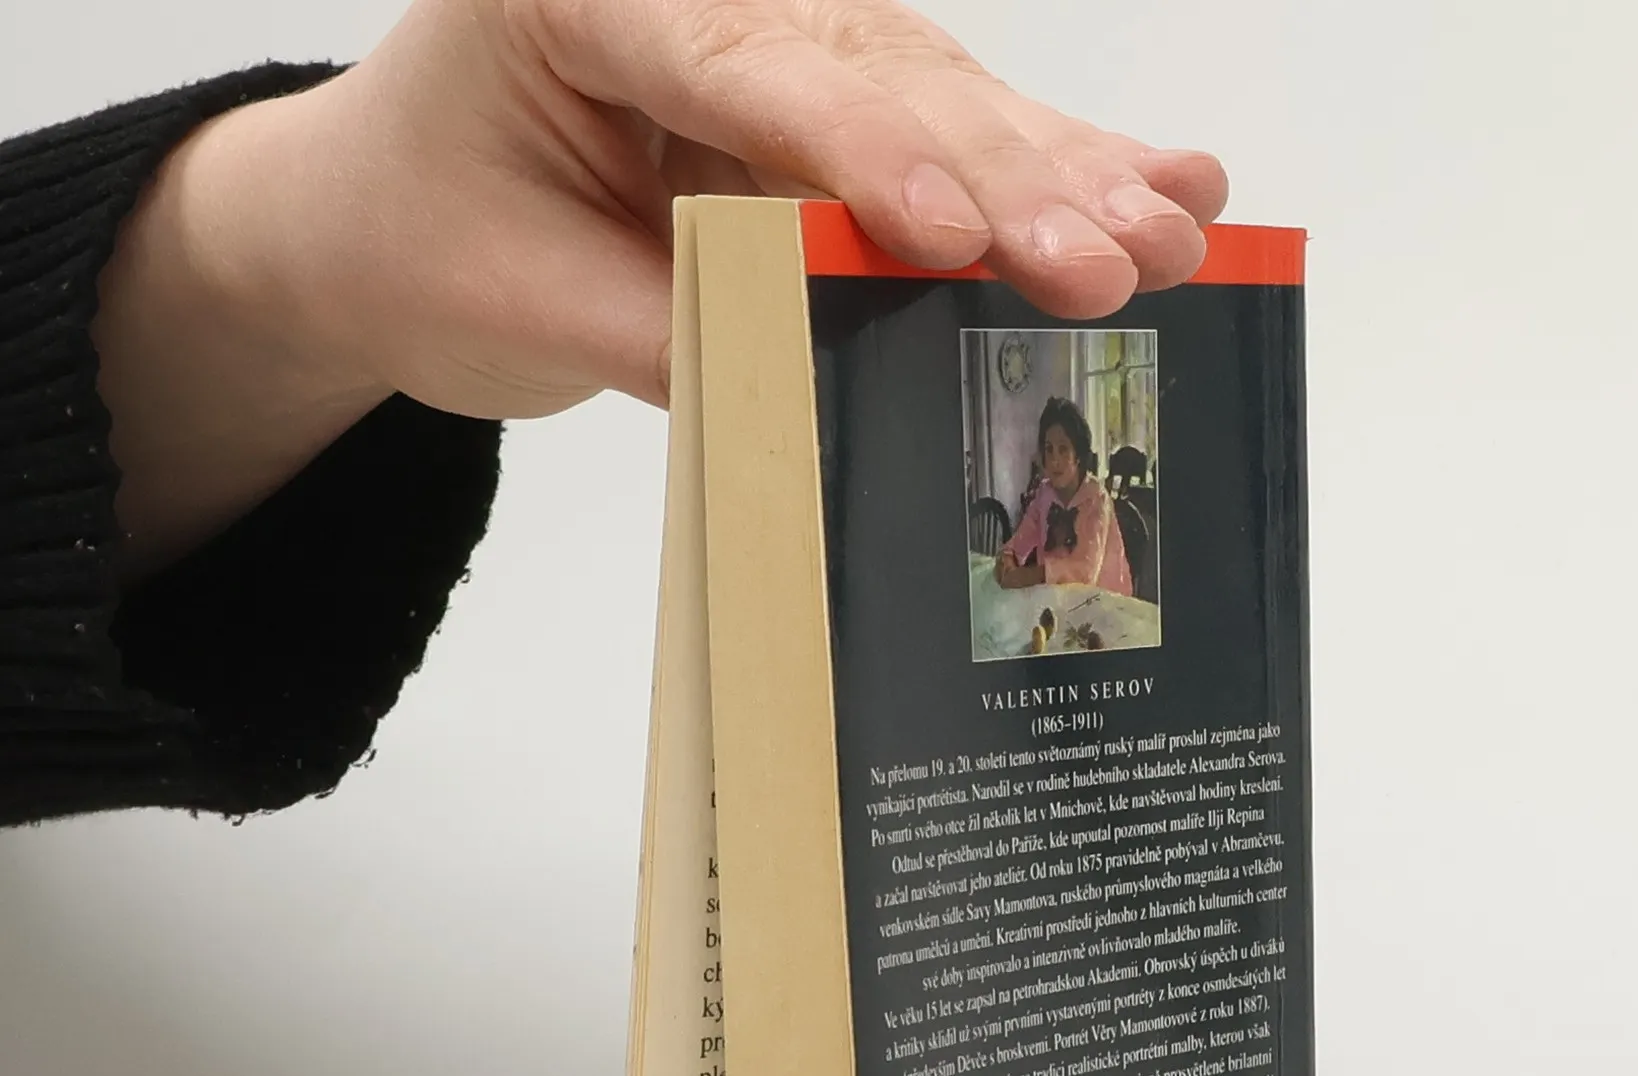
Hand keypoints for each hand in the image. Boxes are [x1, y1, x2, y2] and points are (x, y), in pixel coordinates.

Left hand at [94, 0, 1228, 571]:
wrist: (381, 221)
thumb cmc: (425, 240)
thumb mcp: (522, 305)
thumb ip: (676, 332)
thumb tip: (831, 384)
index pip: (748, 73)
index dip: (867, 156)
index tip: (955, 238)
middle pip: (879, 79)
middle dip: (1009, 180)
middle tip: (1115, 259)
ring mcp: (776, 47)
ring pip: (941, 100)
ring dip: (1063, 178)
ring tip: (1174, 234)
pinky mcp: (825, 111)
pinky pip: (948, 134)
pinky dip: (1053, 171)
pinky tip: (1171, 182)